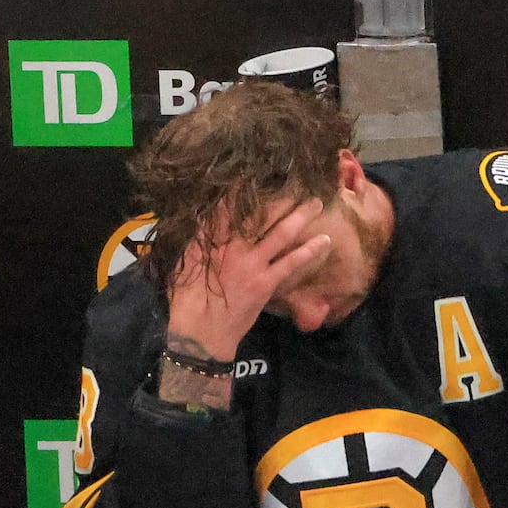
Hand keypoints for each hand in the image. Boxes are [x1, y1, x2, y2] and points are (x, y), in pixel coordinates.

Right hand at [165, 196, 331, 360]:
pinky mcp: (265, 282)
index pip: (226, 206)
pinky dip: (308, 251)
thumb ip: (196, 242)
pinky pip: (291, 262)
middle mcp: (232, 247)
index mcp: (209, 240)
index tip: (253, 172)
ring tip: (316, 202)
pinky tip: (324, 240)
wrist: (200, 335)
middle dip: (279, 196)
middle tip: (296, 181)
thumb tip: (205, 222)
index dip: (241, 188)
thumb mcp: (183, 265)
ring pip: (280, 233)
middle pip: (259, 214)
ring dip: (300, 216)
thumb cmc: (186, 301)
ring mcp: (251, 264)